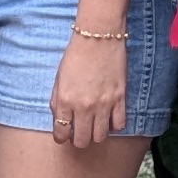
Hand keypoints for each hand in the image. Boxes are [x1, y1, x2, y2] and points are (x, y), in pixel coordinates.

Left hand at [47, 29, 126, 148]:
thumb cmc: (76, 54)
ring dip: (96, 134)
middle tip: (79, 132)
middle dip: (78, 140)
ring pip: (101, 137)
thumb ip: (57, 100)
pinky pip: (119, 124)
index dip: (61, 138)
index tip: (63, 136)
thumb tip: (59, 118)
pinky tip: (110, 118)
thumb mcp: (58, 78)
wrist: (98, 36)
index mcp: (65, 100)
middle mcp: (83, 106)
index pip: (61, 132)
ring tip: (94, 126)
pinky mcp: (120, 98)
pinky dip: (114, 125)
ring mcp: (103, 104)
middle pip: (82, 140)